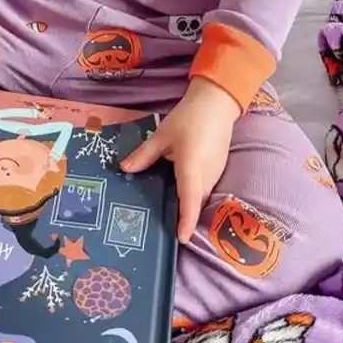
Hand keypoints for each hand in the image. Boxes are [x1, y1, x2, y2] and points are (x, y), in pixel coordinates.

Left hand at [120, 78, 238, 242]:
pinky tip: (177, 190)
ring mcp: (215, 173)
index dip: (186, 221)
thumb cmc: (189, 118)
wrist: (217, 103)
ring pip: (200, 196)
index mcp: (191, 166)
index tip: (181, 239)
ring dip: (187, 204)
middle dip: (182, 216)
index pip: (190, 200)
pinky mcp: (218, 169)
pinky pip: (204, 188)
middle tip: (161, 227)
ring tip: (166, 211)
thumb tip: (124, 169)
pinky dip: (192, 193)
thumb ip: (144, 155)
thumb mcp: (162, 135)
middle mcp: (206, 174)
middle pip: (194, 202)